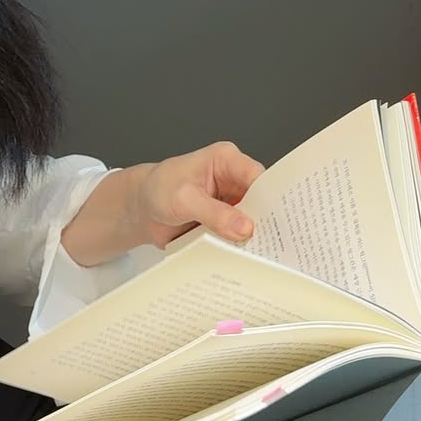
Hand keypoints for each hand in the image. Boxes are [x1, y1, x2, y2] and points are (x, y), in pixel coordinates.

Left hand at [135, 141, 263, 247]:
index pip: (258, 176)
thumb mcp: (183, 199)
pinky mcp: (226, 222)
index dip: (271, 196)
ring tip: (261, 254)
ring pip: (254, 221)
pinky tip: (245, 259)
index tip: (279, 218)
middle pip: (261, 200)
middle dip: (266, 220)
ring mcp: (231, 203)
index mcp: (226, 160)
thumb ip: (213, 213)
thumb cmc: (157, 189)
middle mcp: (233, 180)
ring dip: (254, 237)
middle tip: (273, 242)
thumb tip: (244, 227)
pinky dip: (241, 247)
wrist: (141, 209)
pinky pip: (240, 236)